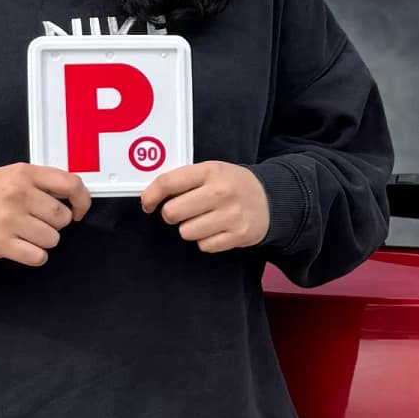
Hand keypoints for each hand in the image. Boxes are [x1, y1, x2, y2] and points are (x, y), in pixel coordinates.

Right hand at [0, 165, 90, 267]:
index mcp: (23, 173)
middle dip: (54, 224)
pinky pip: (37, 256)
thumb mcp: (10, 176)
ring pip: (52, 239)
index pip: (71, 184)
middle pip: (62, 217)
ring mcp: (8, 218)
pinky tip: (21, 247)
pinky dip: (34, 256)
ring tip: (24, 233)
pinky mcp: (0, 242)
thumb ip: (41, 182)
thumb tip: (75, 196)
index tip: (78, 211)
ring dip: (43, 241)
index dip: (82, 201)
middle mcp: (17, 193)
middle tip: (35, 222)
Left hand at [141, 161, 270, 253]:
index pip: (168, 183)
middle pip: (172, 212)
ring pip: (186, 232)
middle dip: (172, 214)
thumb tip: (151, 196)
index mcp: (210, 171)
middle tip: (183, 211)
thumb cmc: (232, 185)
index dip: (150, 196)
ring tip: (205, 220)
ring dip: (190, 229)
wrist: (270, 199)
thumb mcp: (212, 171)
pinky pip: (204, 246)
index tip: (148, 204)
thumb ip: (185, 179)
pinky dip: (206, 241)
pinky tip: (217, 229)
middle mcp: (220, 192)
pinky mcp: (238, 235)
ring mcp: (231, 215)